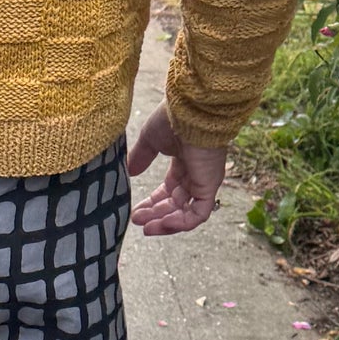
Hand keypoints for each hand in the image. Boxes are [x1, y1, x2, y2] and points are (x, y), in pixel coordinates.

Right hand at [125, 105, 227, 236]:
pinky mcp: (209, 187)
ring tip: (146, 228)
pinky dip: (181, 223)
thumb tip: (129, 172)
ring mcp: (203, 182)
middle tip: (136, 221)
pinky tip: (162, 223)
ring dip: (166, 222)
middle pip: (175, 203)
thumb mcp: (150, 140)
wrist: (190, 111)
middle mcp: (195, 174)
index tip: (136, 211)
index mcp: (183, 162)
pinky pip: (198, 214)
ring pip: (186, 212)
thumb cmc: (172, 119)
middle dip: (155, 214)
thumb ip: (141, 157)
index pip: (169, 190)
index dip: (152, 202)